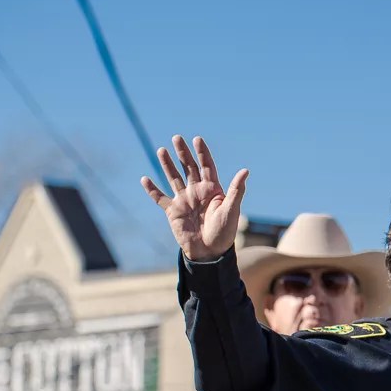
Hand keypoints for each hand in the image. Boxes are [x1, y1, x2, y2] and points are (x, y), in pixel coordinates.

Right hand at [141, 135, 248, 261]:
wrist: (209, 253)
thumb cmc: (224, 233)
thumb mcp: (231, 210)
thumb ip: (237, 190)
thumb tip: (245, 170)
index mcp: (212, 190)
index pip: (206, 166)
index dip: (202, 153)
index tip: (197, 139)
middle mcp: (197, 192)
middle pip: (188, 168)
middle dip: (183, 153)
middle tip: (176, 137)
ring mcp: (184, 200)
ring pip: (173, 178)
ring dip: (167, 165)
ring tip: (161, 150)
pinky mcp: (173, 211)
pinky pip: (160, 198)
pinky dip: (152, 190)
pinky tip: (145, 179)